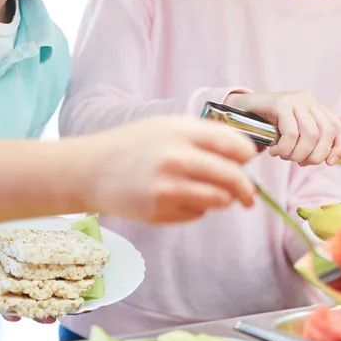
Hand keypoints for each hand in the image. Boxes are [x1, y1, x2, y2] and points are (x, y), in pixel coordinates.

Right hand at [85, 117, 257, 223]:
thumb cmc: (134, 145)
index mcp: (182, 131)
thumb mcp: (168, 126)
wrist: (90, 169)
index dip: (248, 157)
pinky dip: (196, 209)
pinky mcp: (158, 210)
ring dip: (223, 200)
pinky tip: (178, 199)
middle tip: (249, 196)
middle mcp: (176, 158)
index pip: (235, 145)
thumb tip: (245, 155)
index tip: (247, 163)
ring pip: (219, 200)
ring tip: (212, 195)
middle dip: (247, 190)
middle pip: (233, 177)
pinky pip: (196, 214)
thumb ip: (205, 136)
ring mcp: (167, 186)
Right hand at [224, 91, 340, 165]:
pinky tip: (273, 150)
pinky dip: (282, 149)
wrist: (241, 110)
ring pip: (309, 136)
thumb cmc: (270, 125)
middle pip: (325, 135)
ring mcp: (295, 100)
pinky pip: (290, 134)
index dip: (340, 148)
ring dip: (295, 154)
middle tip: (297, 162)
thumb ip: (320, 132)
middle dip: (313, 157)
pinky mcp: (280, 103)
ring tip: (282, 155)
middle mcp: (309, 101)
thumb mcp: (296, 132)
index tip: (329, 163)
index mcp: (317, 108)